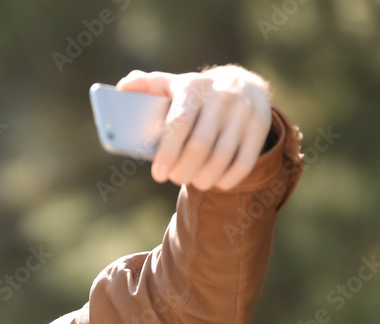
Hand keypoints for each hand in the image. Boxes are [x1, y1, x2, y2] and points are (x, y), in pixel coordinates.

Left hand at [116, 65, 272, 190]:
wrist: (244, 83)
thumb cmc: (195, 93)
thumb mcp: (172, 84)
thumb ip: (147, 85)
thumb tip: (123, 87)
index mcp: (193, 87)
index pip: (179, 124)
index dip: (168, 153)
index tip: (158, 175)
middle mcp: (221, 97)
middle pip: (199, 148)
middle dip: (183, 171)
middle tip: (174, 177)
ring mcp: (243, 113)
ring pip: (220, 159)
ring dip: (202, 179)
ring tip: (192, 180)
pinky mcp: (260, 128)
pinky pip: (244, 164)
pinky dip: (226, 180)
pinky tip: (215, 181)